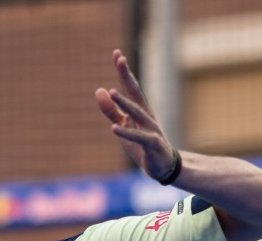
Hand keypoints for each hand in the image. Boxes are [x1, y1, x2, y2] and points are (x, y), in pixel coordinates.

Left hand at [95, 48, 177, 182]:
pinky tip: (114, 128)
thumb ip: (111, 110)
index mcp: (139, 109)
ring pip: (137, 113)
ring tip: (112, 92)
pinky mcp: (152, 144)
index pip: (130, 87)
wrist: (162, 165)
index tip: (117, 53)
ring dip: (125, 103)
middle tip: (120, 59)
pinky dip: (126, 132)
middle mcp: (146, 115)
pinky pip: (137, 137)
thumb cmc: (141, 144)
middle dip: (127, 76)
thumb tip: (99, 90)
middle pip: (135, 92)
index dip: (123, 71)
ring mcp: (150, 128)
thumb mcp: (123, 125)